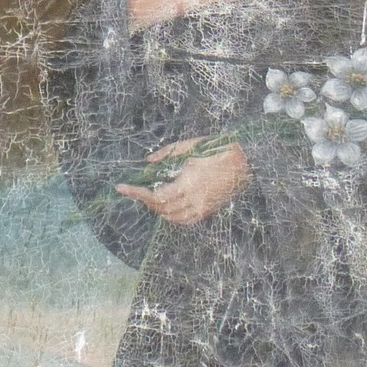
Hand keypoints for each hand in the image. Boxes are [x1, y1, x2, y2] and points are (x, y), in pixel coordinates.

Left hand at [116, 139, 250, 226]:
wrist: (245, 159)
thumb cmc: (217, 149)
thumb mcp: (189, 146)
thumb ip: (166, 154)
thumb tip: (147, 162)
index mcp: (187, 183)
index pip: (155, 195)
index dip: (136, 193)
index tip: (121, 188)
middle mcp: (194, 199)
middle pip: (161, 207)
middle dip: (144, 199)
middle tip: (134, 190)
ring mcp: (202, 207)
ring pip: (172, 217)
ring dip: (157, 209)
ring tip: (149, 197)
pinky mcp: (209, 210)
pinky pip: (186, 220)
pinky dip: (172, 217)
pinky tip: (167, 208)